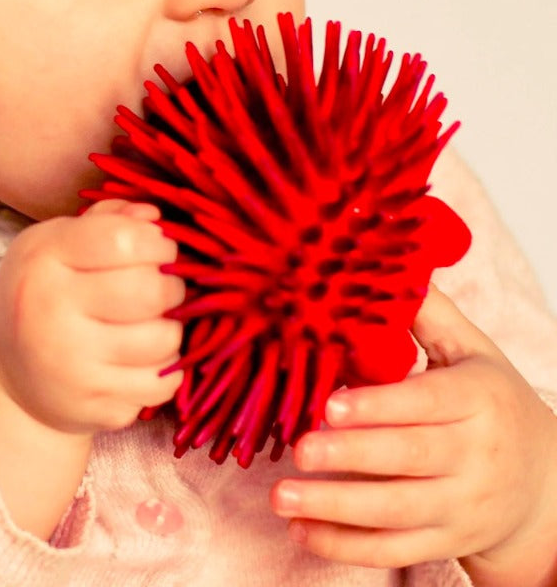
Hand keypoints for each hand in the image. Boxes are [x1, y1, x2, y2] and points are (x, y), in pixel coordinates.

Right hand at [0, 199, 184, 434]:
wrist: (9, 375)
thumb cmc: (43, 293)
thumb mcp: (56, 243)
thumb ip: (106, 220)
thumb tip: (153, 216)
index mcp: (43, 259)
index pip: (125, 239)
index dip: (157, 240)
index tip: (157, 247)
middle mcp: (50, 312)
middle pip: (150, 290)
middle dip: (171, 284)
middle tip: (163, 285)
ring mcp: (71, 367)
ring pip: (164, 339)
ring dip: (170, 327)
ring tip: (152, 321)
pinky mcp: (92, 408)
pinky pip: (161, 384)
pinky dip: (164, 368)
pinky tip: (143, 356)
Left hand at [270, 286, 556, 585]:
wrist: (545, 482)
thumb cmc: (492, 402)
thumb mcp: (472, 352)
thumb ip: (429, 313)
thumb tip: (390, 262)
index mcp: (479, 401)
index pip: (427, 404)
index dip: (378, 407)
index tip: (331, 404)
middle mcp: (476, 457)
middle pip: (410, 460)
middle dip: (351, 456)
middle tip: (298, 450)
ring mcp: (462, 506)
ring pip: (398, 513)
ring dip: (336, 509)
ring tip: (281, 497)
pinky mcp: (447, 541)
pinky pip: (395, 550)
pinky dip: (346, 546)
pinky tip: (301, 531)